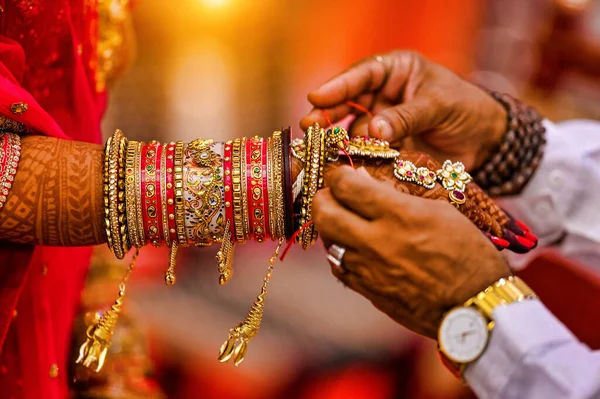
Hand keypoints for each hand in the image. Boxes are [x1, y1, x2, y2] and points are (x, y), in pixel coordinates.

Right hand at [300, 51, 506, 169]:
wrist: (485, 143)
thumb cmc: (466, 109)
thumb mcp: (439, 105)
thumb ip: (406, 117)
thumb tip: (373, 131)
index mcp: (395, 72)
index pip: (362, 74)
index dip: (337, 86)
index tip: (316, 97)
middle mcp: (382, 96)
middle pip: (347, 103)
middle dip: (327, 115)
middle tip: (310, 128)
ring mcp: (381, 124)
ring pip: (351, 131)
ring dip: (340, 142)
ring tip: (327, 152)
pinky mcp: (384, 150)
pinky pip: (364, 153)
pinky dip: (355, 160)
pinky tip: (344, 167)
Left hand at [312, 166, 510, 337]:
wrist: (475, 306)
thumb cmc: (467, 253)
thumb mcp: (441, 211)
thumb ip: (398, 195)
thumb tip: (364, 181)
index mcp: (399, 215)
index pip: (346, 185)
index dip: (338, 174)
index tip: (341, 173)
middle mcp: (376, 241)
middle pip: (323, 212)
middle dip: (323, 197)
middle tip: (333, 195)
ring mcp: (368, 269)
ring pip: (327, 240)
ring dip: (331, 226)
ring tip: (346, 220)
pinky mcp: (367, 291)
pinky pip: (338, 266)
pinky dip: (341, 252)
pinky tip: (354, 247)